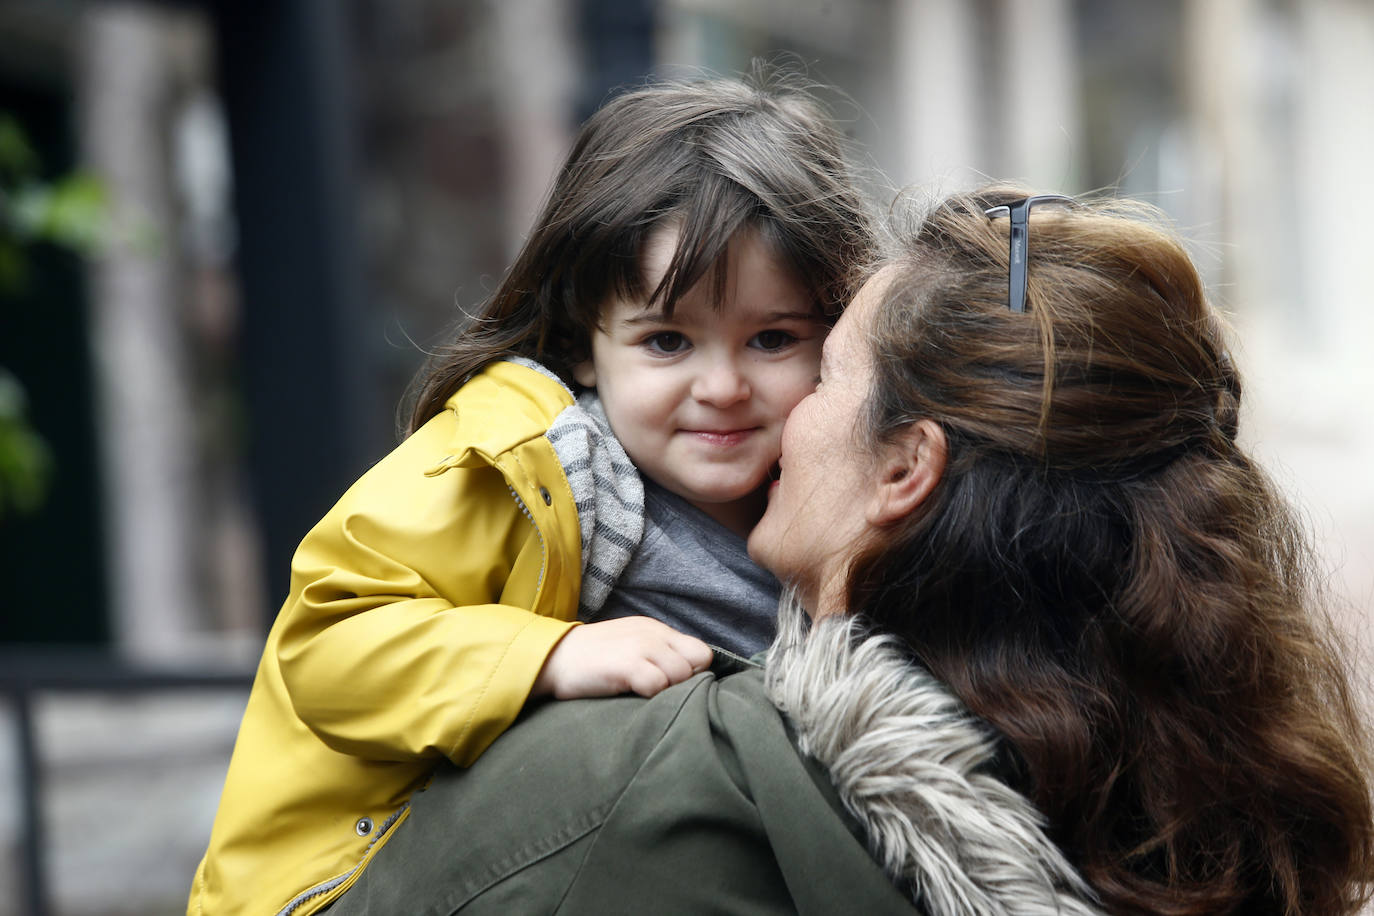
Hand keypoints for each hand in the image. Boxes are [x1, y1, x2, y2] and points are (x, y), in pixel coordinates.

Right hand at [532, 617, 712, 699]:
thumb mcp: (630, 646)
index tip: (673, 686)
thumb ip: (658, 654)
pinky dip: (651, 695)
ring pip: (680, 675)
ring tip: (642, 694)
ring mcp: (641, 646)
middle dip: (683, 683)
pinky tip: (632, 694)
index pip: (701, 651)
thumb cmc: (592, 660)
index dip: (693, 673)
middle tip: (658, 693)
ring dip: (667, 691)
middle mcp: (652, 634)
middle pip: (696, 663)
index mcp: (655, 629)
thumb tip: (687, 679)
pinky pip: (659, 684)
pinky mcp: (627, 664)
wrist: (553, 658)